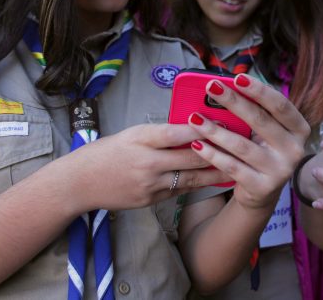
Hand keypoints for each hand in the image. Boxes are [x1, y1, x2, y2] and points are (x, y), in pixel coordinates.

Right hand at [69, 122, 231, 211]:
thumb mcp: (132, 133)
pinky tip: (215, 180)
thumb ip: (160, 133)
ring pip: (191, 178)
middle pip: (191, 157)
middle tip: (242, 145)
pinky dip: (198, 184)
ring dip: (216, 172)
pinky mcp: (151, 200)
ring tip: (239, 166)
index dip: (203, 128)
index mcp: (141, 138)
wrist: (80, 183)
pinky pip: (180, 191)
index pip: (177, 132)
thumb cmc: (107, 152)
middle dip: (219, 151)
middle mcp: (148, 162)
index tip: (224, 121)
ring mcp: (150, 184)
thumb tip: (192, 127)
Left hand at [185, 73, 310, 210]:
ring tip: (195, 118)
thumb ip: (256, 111)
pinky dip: (212, 154)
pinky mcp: (262, 187)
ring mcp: (280, 170)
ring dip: (215, 130)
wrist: (262, 192)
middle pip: (260, 120)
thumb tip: (225, 87)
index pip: (280, 105)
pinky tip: (197, 144)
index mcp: (299, 129)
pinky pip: (231, 167)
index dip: (259, 90)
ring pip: (242, 145)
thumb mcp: (266, 131)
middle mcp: (294, 149)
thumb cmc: (262, 151)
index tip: (237, 77)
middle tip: (211, 87)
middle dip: (233, 101)